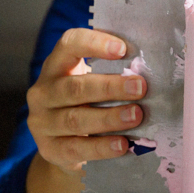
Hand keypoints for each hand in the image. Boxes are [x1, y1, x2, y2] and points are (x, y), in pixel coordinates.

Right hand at [27, 28, 147, 173]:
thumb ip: (114, 72)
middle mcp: (44, 92)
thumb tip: (150, 66)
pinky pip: (77, 148)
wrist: (65, 145)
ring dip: (109, 118)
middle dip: (110, 87)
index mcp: (56, 67)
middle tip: (140, 88)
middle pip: (75, 87)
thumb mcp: (93, 83)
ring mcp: (43, 123)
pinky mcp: (49, 149)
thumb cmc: (87, 104)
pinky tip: (123, 145)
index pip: (69, 45)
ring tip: (136, 116)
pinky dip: (102, 147)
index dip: (94, 43)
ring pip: (76, 119)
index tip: (123, 49)